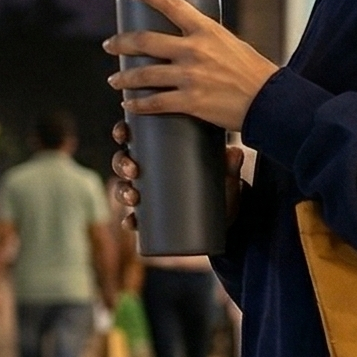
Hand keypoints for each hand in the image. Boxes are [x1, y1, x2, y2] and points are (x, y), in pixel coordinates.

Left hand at [105, 0, 277, 131]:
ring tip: (115, 81)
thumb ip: (207, 41)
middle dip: (121, 43)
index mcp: (205, 30)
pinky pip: (155, 103)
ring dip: (124, 78)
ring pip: (144, 74)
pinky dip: (137, 105)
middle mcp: (194, 49)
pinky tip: (129, 106)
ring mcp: (190, 76)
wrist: (271, 102)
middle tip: (110, 46)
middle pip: (145, 41)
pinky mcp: (191, 102)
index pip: (167, 2)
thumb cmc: (255, 74)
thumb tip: (187, 44)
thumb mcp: (231, 45)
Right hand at [111, 121, 244, 229]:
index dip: (122, 133)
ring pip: (124, 188)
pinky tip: (130, 223)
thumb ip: (230, 164)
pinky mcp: (153, 218)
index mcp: (161, 151)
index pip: (135, 137)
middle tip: (134, 170)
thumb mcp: (225, 173)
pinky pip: (134, 218)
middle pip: (123, 161)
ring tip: (134, 197)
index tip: (124, 134)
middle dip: (121, 164)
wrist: (228, 217)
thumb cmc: (221, 185)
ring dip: (122, 192)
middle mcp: (150, 171)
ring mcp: (150, 195)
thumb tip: (234, 152)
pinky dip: (129, 221)